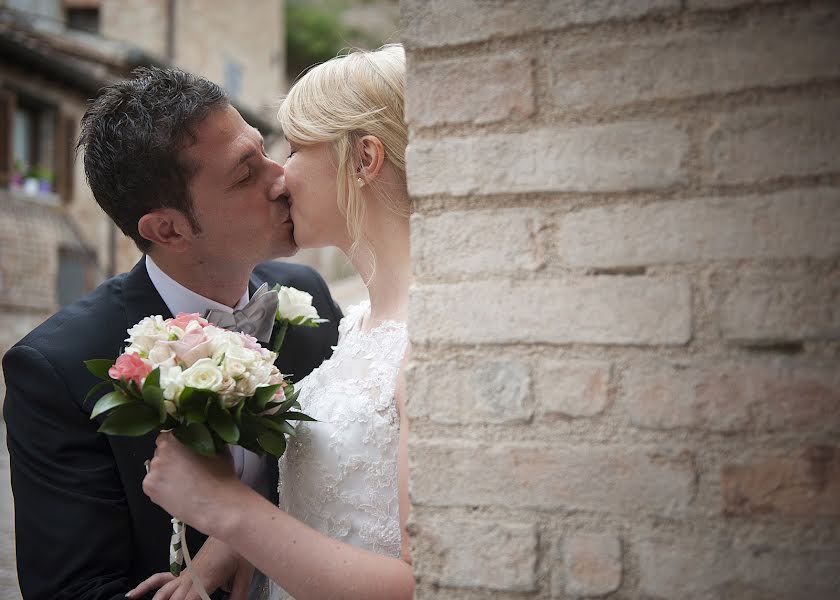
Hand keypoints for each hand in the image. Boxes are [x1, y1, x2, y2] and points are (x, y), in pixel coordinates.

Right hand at [125, 538, 253, 598]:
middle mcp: (191, 578)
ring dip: (156, 599)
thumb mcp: (244, 575)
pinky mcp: (184, 571)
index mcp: (206, 579)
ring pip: (163, 591)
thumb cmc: (238, 551)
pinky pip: (161, 578)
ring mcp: (185, 574)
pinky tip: (134, 594)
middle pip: (174, 598)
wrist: (232, 528)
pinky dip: (146, 586)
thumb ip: (238, 595)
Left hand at [142, 432, 243, 535]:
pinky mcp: (149, 488)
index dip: (177, 443)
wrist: (217, 506)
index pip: (168, 435)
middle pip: (161, 451)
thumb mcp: (220, 449)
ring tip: (183, 482)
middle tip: (186, 467)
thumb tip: (205, 435)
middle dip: (171, 457)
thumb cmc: (221, 478)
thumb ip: (207, 438)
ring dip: (166, 472)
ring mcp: (153, 471)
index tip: (185, 450)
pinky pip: (153, 483)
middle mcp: (160, 452)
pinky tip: (177, 492)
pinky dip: (161, 486)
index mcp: (176, 439)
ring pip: (157, 468)